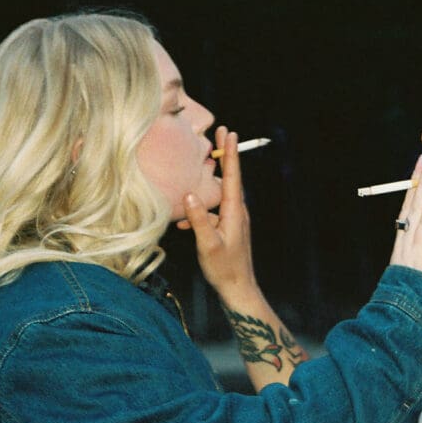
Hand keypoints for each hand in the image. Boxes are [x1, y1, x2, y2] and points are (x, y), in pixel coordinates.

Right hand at [181, 127, 261, 305]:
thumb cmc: (224, 268)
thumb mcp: (208, 245)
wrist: (238, 289)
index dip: (230, 154)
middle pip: (229, 178)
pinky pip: (213, 213)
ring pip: (219, 196)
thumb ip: (199, 220)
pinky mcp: (228, 228)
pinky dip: (200, 213)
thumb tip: (189, 195)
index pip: (233, 176)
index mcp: (234, 212)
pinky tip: (183, 224)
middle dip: (224, 156)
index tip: (229, 133)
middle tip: (220, 133)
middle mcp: (237, 212)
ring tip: (194, 183)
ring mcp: (234, 220)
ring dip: (207, 187)